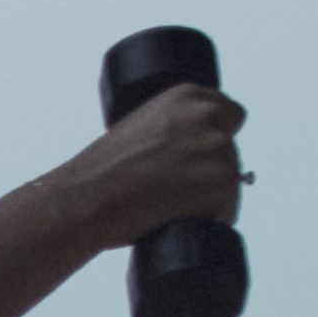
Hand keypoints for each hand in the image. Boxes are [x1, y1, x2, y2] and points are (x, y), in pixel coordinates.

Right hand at [90, 67, 243, 244]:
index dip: (214, 138)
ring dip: (209, 197)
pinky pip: (227, 210)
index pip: (228, 113)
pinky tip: (180, 220)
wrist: (87, 199)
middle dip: (209, 170)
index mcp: (186, 96)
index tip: (197, 157)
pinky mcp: (223, 184)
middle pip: (229, 150)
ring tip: (170, 207)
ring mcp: (219, 150)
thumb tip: (184, 153)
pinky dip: (209, 220)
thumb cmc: (99, 172)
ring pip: (230, 181)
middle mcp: (207, 117)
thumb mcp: (136, 128)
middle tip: (173, 190)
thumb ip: (168, 130)